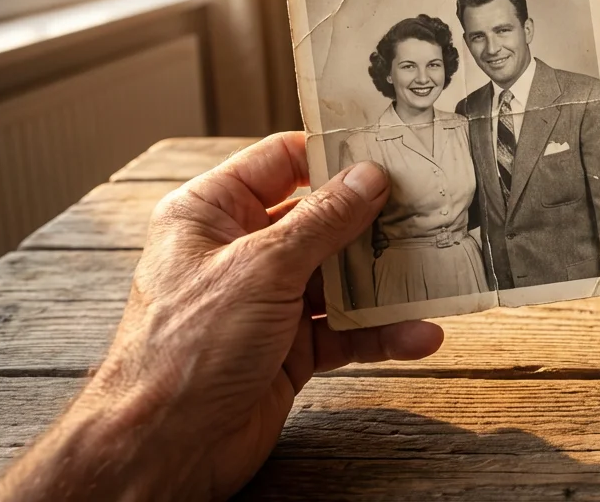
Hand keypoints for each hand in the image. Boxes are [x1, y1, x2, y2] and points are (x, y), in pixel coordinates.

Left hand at [0, 133, 443, 500]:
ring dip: (385, 283)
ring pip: (340, 278)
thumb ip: (322, 221)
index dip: (333, 155)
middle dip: (372, 222)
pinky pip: (346, 330)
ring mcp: (266, 302)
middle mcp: (239, 253)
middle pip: (321, 220)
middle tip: (426, 211)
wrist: (165, 448)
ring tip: (434, 275)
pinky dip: (382, 333)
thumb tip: (369, 178)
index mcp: (211, 214)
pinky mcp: (290, 348)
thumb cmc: (184, 350)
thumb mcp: (261, 268)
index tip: (388, 150)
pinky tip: (418, 335)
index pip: (280, 162)